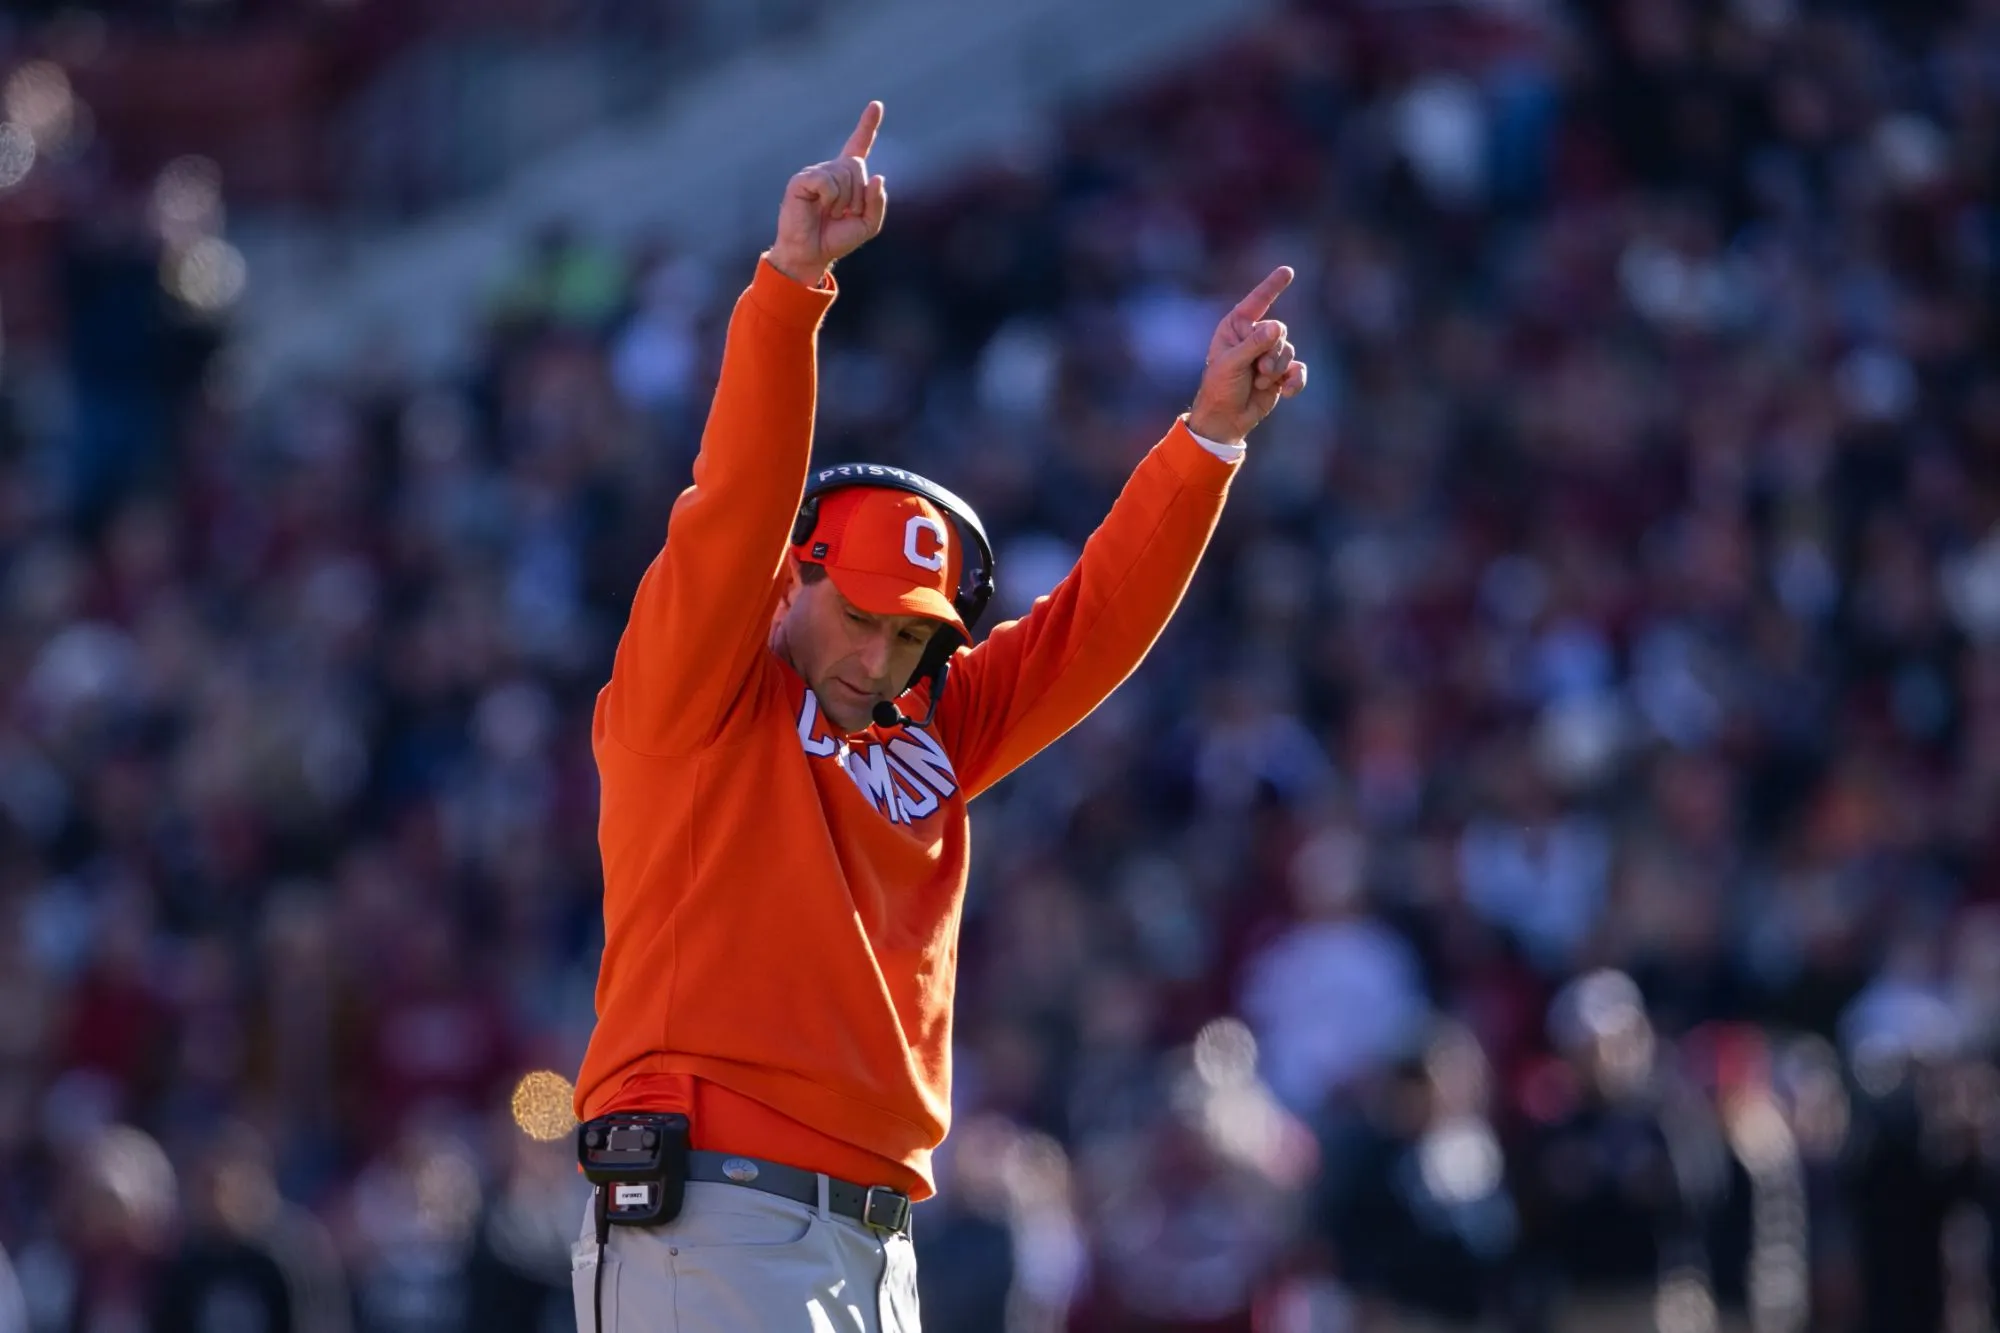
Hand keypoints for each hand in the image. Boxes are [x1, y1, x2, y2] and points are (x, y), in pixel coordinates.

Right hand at [767, 102, 888, 286]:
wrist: (811, 253)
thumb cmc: (836, 239)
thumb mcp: (868, 225)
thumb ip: (877, 202)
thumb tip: (877, 176)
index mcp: (846, 178)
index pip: (859, 145)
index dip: (868, 125)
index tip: (876, 105)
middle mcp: (830, 170)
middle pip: (857, 166)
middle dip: (858, 195)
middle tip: (842, 214)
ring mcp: (815, 173)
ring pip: (844, 175)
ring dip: (844, 201)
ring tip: (829, 214)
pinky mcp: (801, 180)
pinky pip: (828, 182)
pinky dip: (830, 199)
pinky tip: (819, 208)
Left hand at [1186, 266, 1308, 445]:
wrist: (1226, 420)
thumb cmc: (1220, 388)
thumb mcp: (1232, 363)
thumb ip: (1254, 344)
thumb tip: (1277, 327)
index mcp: (1236, 327)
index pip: (1257, 302)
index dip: (1272, 286)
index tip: (1288, 271)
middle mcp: (1253, 337)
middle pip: (1279, 331)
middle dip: (1271, 353)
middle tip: (1258, 370)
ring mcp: (1268, 355)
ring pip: (1288, 350)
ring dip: (1277, 368)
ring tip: (1261, 381)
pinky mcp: (1280, 374)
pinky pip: (1297, 369)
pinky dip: (1295, 380)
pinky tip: (1288, 391)